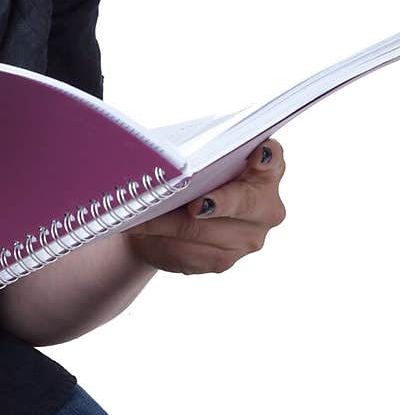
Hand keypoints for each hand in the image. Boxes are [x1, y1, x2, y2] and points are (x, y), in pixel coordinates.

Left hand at [126, 138, 285, 274]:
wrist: (169, 218)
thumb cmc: (186, 177)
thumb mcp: (190, 161)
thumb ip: (193, 158)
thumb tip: (169, 162)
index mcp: (262, 171)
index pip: (272, 160)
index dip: (267, 157)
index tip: (257, 154)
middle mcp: (264, 206)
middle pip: (245, 202)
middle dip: (219, 203)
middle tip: (196, 205)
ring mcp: (248, 237)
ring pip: (205, 229)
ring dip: (169, 222)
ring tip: (142, 213)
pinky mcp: (224, 260)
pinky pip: (190, 250)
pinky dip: (162, 238)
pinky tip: (141, 230)